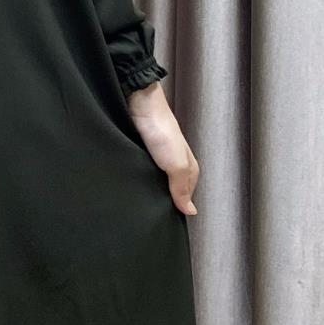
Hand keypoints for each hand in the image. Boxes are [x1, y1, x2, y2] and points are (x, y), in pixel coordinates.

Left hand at [124, 81, 198, 216]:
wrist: (139, 103)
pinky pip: (143, 170)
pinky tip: (133, 184)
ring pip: (157, 179)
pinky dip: (140, 178)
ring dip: (150, 189)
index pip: (186, 195)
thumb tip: (191, 212)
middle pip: (172, 187)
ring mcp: (158, 155)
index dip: (178, 207)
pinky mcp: (142, 149)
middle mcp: (174, 161)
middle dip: (164, 200)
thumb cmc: (161, 130)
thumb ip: (181, 188)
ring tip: (140, 204)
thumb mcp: (176, 164)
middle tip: (152, 216)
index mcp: (188, 166)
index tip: (167, 221)